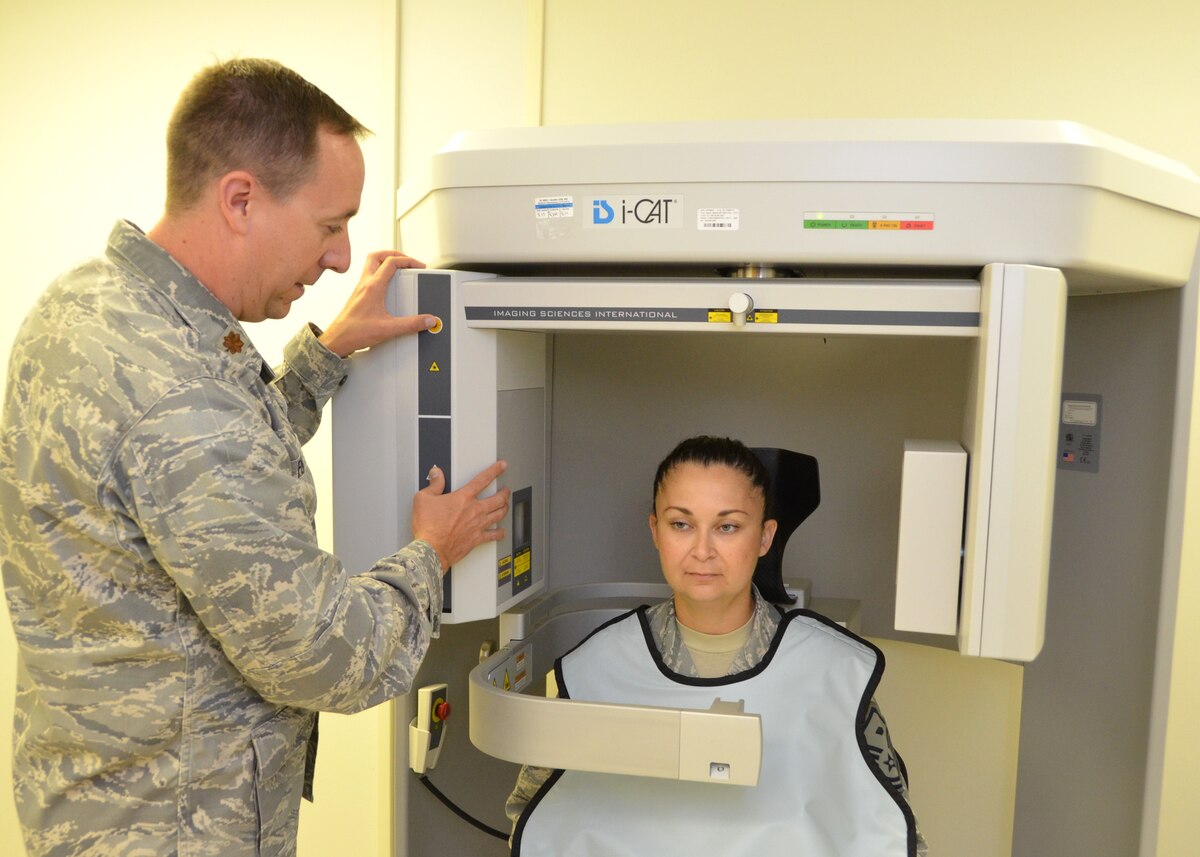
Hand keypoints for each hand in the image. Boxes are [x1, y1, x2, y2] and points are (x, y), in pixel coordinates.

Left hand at [318, 250, 433, 357]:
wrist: (337, 340)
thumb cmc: (354, 332)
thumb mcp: (389, 329)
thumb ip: (411, 324)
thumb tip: (427, 320)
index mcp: (373, 286)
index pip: (391, 262)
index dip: (408, 260)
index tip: (418, 266)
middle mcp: (365, 284)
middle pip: (377, 256)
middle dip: (394, 254)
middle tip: (406, 260)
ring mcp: (360, 289)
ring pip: (371, 264)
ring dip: (385, 262)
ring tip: (398, 269)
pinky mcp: (358, 296)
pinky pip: (369, 278)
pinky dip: (380, 275)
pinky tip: (387, 287)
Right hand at [411, 461, 509, 571]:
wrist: (430, 549)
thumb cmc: (427, 527)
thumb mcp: (423, 499)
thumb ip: (434, 484)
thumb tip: (436, 474)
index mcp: (463, 498)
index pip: (482, 479)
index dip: (494, 470)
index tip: (501, 466)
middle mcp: (474, 510)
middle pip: (498, 498)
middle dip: (504, 492)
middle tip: (506, 490)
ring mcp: (478, 525)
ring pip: (499, 514)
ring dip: (505, 508)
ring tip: (506, 505)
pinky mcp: (477, 539)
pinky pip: (494, 535)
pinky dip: (500, 532)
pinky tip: (502, 531)